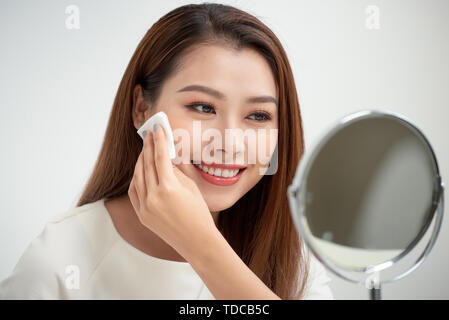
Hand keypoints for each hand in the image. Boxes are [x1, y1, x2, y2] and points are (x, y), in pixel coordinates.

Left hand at [128, 124, 217, 260]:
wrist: (195, 240)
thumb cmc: (199, 213)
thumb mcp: (191, 187)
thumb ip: (176, 170)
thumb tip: (167, 154)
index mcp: (168, 188)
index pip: (160, 157)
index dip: (159, 141)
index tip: (157, 129)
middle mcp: (153, 197)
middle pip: (146, 164)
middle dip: (148, 147)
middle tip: (149, 134)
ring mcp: (145, 207)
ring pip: (137, 176)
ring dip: (141, 161)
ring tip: (145, 150)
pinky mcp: (141, 214)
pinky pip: (134, 191)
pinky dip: (137, 178)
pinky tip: (141, 169)